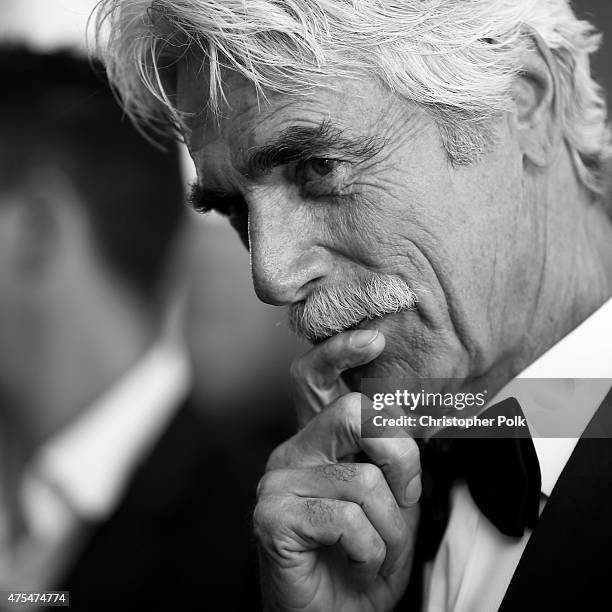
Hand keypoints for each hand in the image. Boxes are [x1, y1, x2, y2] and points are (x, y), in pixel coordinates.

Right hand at [254, 330, 420, 611]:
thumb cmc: (363, 557)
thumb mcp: (391, 501)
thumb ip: (391, 458)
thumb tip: (405, 419)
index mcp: (316, 441)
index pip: (315, 378)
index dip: (339, 353)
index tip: (372, 339)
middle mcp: (292, 453)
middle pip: (356, 414)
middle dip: (400, 459)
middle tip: (403, 497)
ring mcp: (278, 482)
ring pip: (365, 480)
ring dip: (391, 528)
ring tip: (375, 550)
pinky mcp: (272, 516)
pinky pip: (348, 518)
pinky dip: (369, 550)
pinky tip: (356, 561)